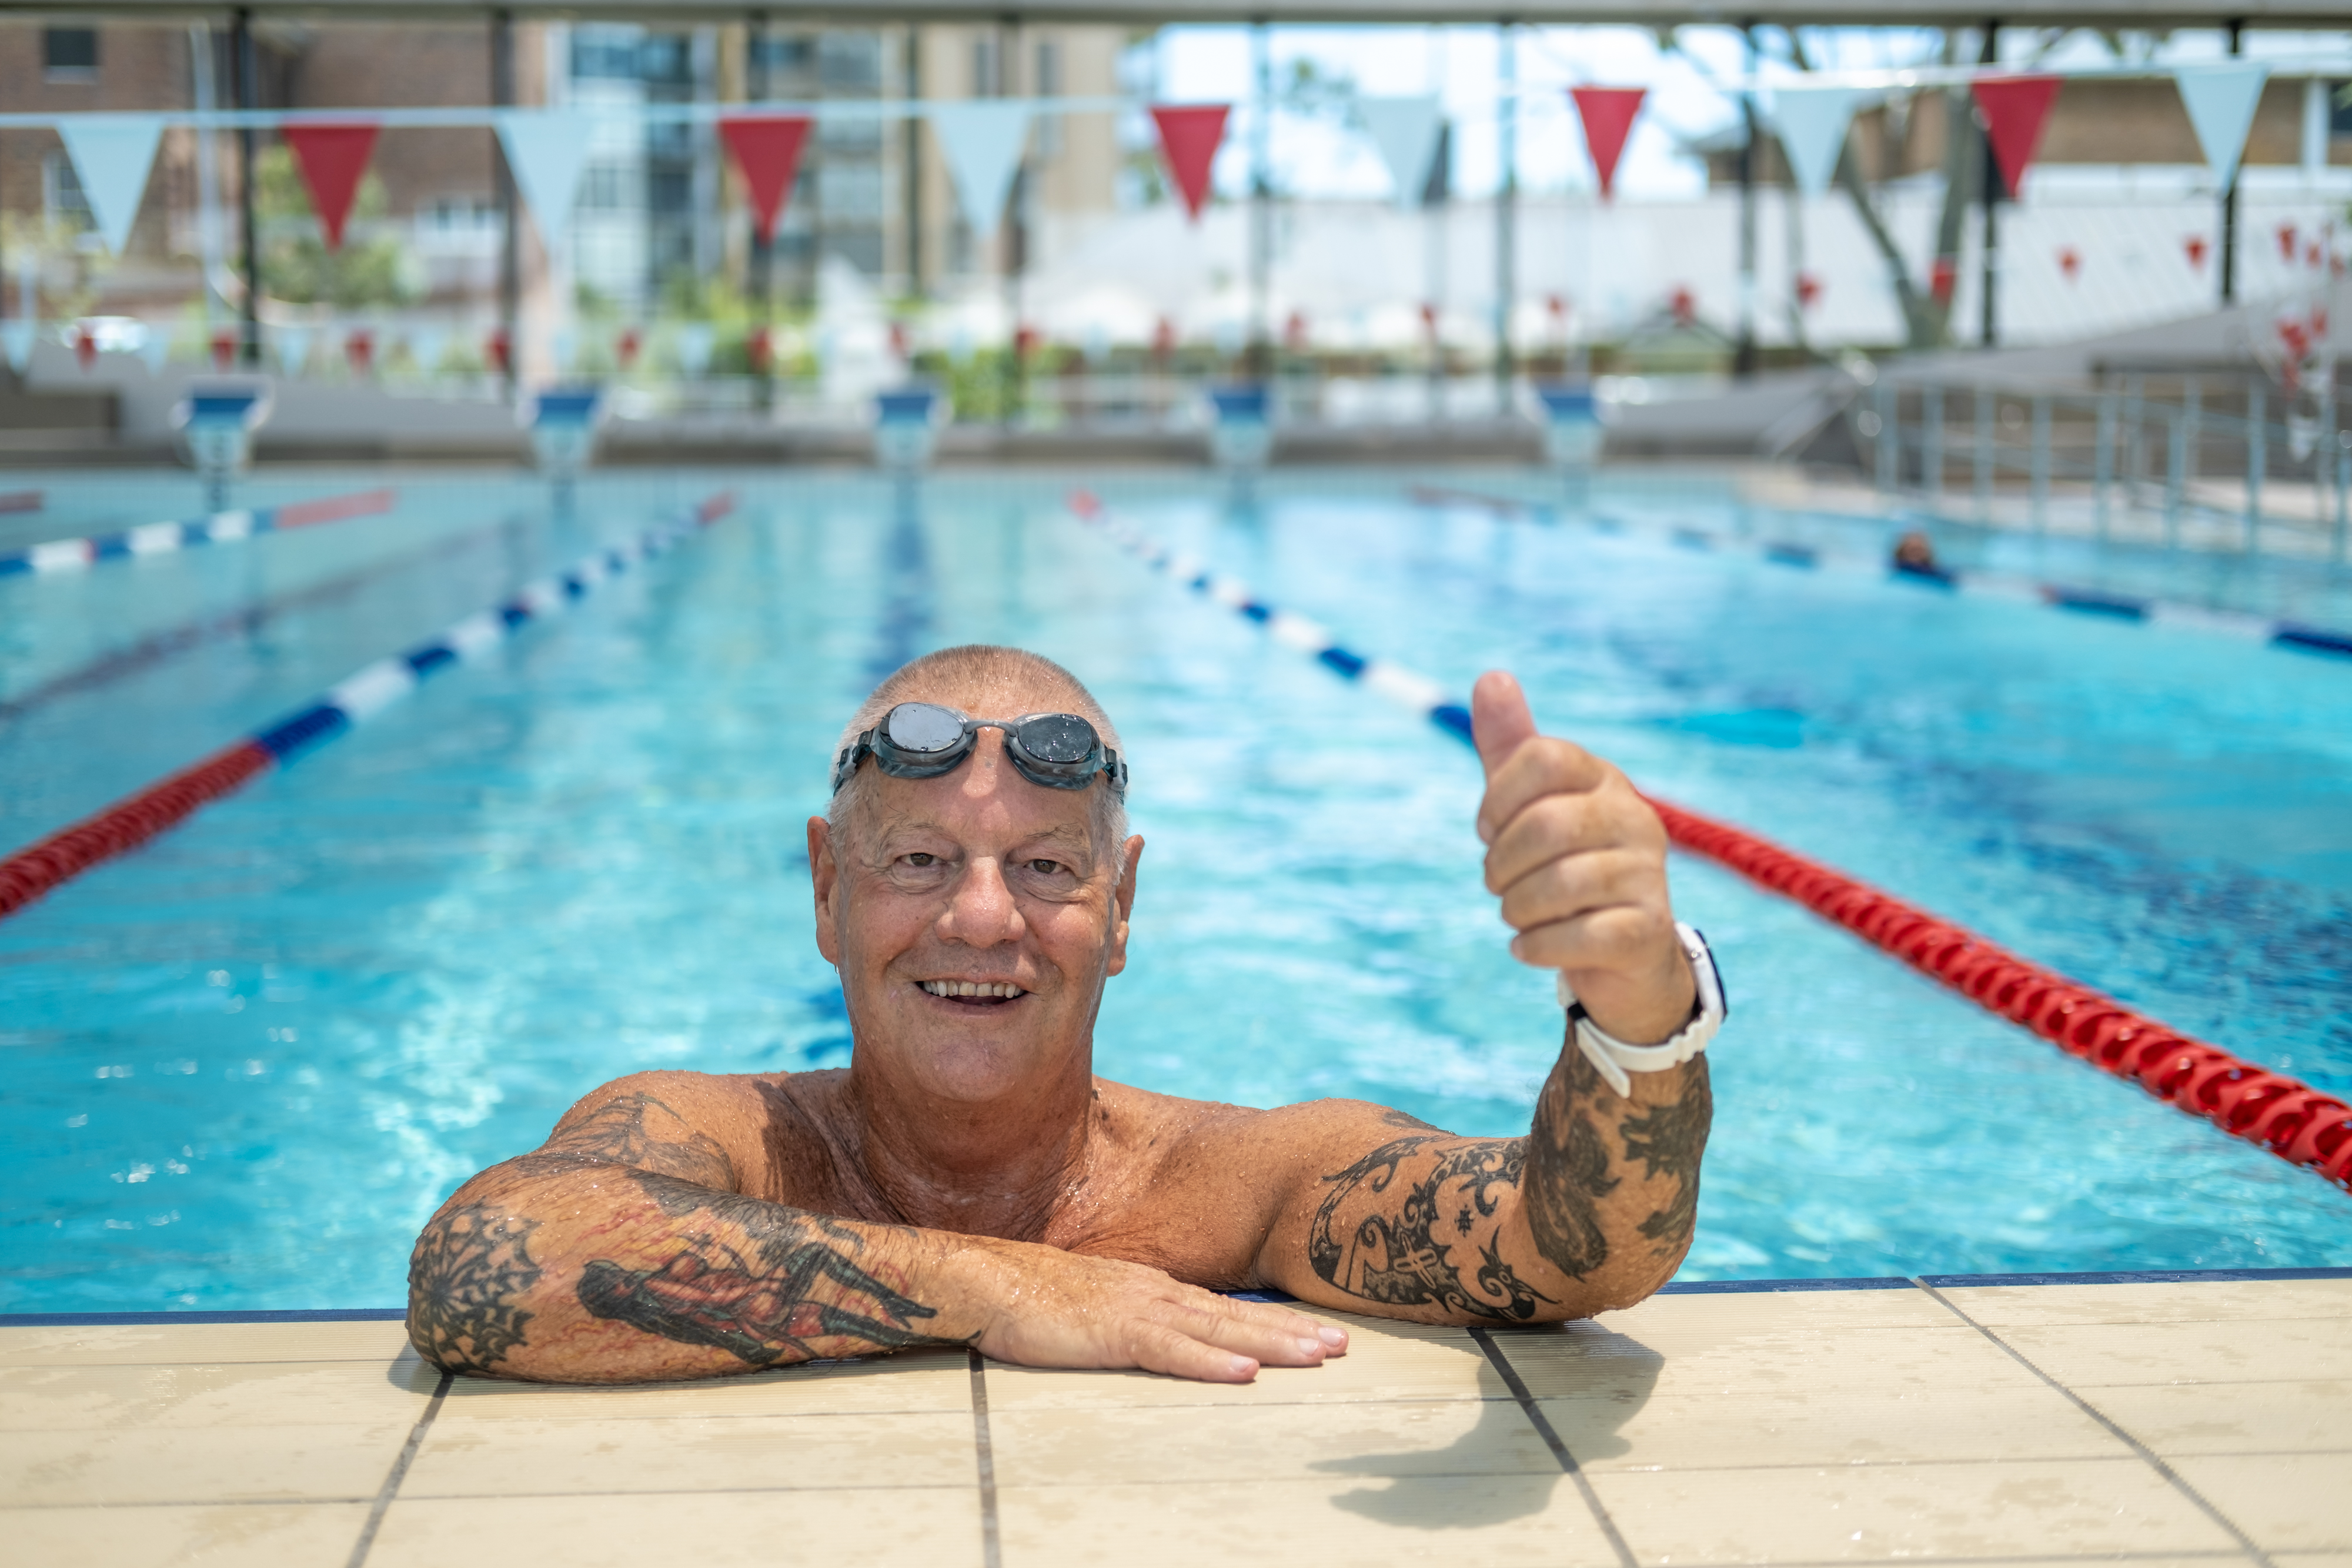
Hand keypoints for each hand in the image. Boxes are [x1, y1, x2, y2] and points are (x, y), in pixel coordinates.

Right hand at [950, 1239, 1348, 1382]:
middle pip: (1236, 1318)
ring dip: (1270, 1345)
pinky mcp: (1111, 1333)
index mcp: (1153, 1287)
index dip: (1275, 1321)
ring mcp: (1135, 1310)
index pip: (1225, 1308)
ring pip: (1216, 1332)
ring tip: (1318, 1356)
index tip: (1320, 1331)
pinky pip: (1169, 1351)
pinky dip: (1209, 1364)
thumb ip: (1134, 1316)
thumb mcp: (1097, 1303)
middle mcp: (1155, 1293)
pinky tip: (1243, 1374)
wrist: (984, 1279)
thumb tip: (1168, 1331)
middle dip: (1293, 1331)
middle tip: (1344, 1344)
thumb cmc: (1032, 1296)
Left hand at [1471, 671, 1695, 1045]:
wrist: (1622, 952)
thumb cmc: (1564, 866)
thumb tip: (1491, 676)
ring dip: (1516, 909)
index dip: (1497, 797)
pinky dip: (1537, 945)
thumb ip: (1510, 748)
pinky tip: (1529, 946)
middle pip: (1546, 824)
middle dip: (1501, 863)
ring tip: (1517, 915)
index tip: (1488, 829)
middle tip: (1497, 883)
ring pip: (1559, 884)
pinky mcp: (1648, 930)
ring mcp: (1648, 875)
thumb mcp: (1530, 805)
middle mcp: (1635, 818)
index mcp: (1603, 779)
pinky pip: (1577, 935)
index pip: (1542, 757)